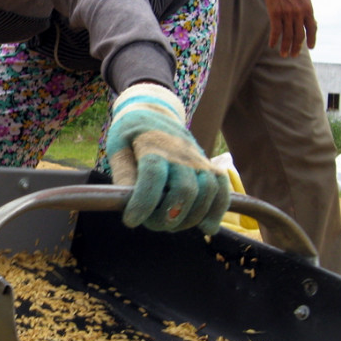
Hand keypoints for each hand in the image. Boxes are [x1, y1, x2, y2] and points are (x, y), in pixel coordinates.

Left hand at [105, 84, 228, 234]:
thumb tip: (127, 201)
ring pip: (207, 191)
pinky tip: (208, 227)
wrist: (154, 113)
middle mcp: (179, 151)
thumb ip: (123, 174)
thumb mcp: (118, 148)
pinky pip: (222, 189)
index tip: (131, 221)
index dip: (144, 201)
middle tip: (151, 225)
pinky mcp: (208, 166)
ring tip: (172, 226)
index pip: (153, 174)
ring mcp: (197, 158)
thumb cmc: (131, 135)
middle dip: (168, 215)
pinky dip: (218, 210)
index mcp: (152, 144)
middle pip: (185, 188)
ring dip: (191, 217)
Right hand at [256, 0, 316, 57]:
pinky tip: (272, 45)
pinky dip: (274, 39)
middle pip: (299, 35)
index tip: (310, 48)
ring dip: (285, 47)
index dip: (311, 39)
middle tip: (294, 55)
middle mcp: (299, 12)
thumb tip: (311, 19)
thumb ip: (307, 7)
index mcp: (308, 8)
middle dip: (297, 47)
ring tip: (284, 54)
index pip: (312, 28)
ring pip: (287, 35)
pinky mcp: (275, 12)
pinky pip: (275, 30)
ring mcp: (287, 13)